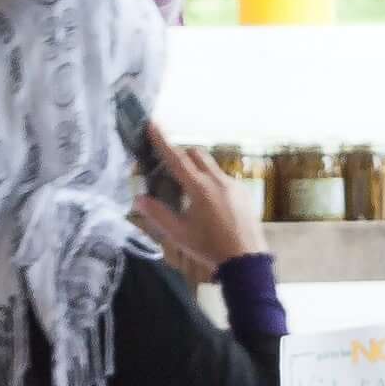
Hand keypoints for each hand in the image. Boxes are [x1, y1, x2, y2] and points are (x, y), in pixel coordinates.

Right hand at [135, 140, 258, 280]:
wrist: (246, 261)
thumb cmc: (210, 248)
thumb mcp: (179, 234)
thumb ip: (158, 214)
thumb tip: (139, 198)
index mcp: (199, 188)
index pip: (176, 158)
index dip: (162, 141)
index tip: (152, 124)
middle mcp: (217, 180)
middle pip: (196, 153)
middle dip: (182, 155)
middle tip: (171, 169)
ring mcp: (233, 184)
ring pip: (211, 165)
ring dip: (198, 169)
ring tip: (191, 192)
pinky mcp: (243, 192)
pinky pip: (224, 177)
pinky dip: (212, 181)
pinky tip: (211, 203)